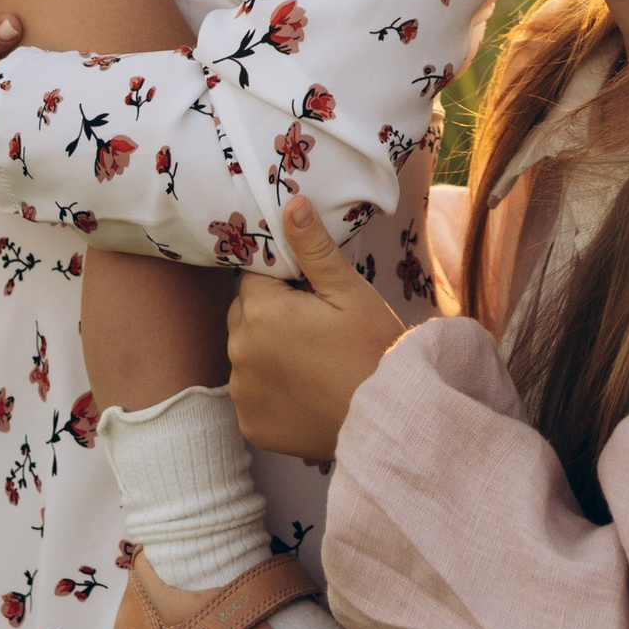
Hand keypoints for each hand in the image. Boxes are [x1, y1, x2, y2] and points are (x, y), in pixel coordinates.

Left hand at [226, 199, 406, 463]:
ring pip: (246, 354)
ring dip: (267, 351)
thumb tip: (290, 202)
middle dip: (270, 313)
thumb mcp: (350, 291)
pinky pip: (251, 393)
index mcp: (261, 312)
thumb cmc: (373, 350)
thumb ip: (313, 247)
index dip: (282, 281)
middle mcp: (239, 352)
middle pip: (244, 314)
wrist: (388, 421)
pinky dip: (270, 390)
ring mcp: (242, 393)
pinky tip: (305, 391)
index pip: (254, 277)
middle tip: (316, 327)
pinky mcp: (250, 425)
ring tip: (314, 361)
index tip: (311, 295)